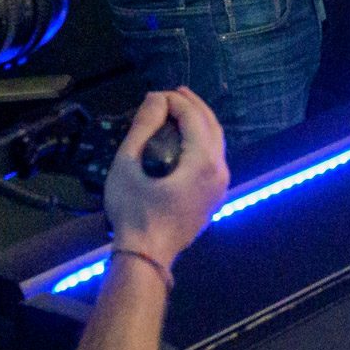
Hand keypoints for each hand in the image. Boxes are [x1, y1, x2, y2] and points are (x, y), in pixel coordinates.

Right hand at [103, 89, 230, 268]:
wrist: (146, 255)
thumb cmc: (133, 210)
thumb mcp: (128, 164)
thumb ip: (143, 127)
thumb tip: (156, 98)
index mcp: (203, 162)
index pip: (194, 117)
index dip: (175, 101)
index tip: (154, 96)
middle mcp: (220, 171)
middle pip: (211, 126)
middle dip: (193, 106)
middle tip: (173, 93)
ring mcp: (221, 186)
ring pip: (216, 142)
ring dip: (199, 122)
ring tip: (178, 111)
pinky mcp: (215, 196)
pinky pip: (214, 159)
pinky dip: (201, 141)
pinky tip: (184, 139)